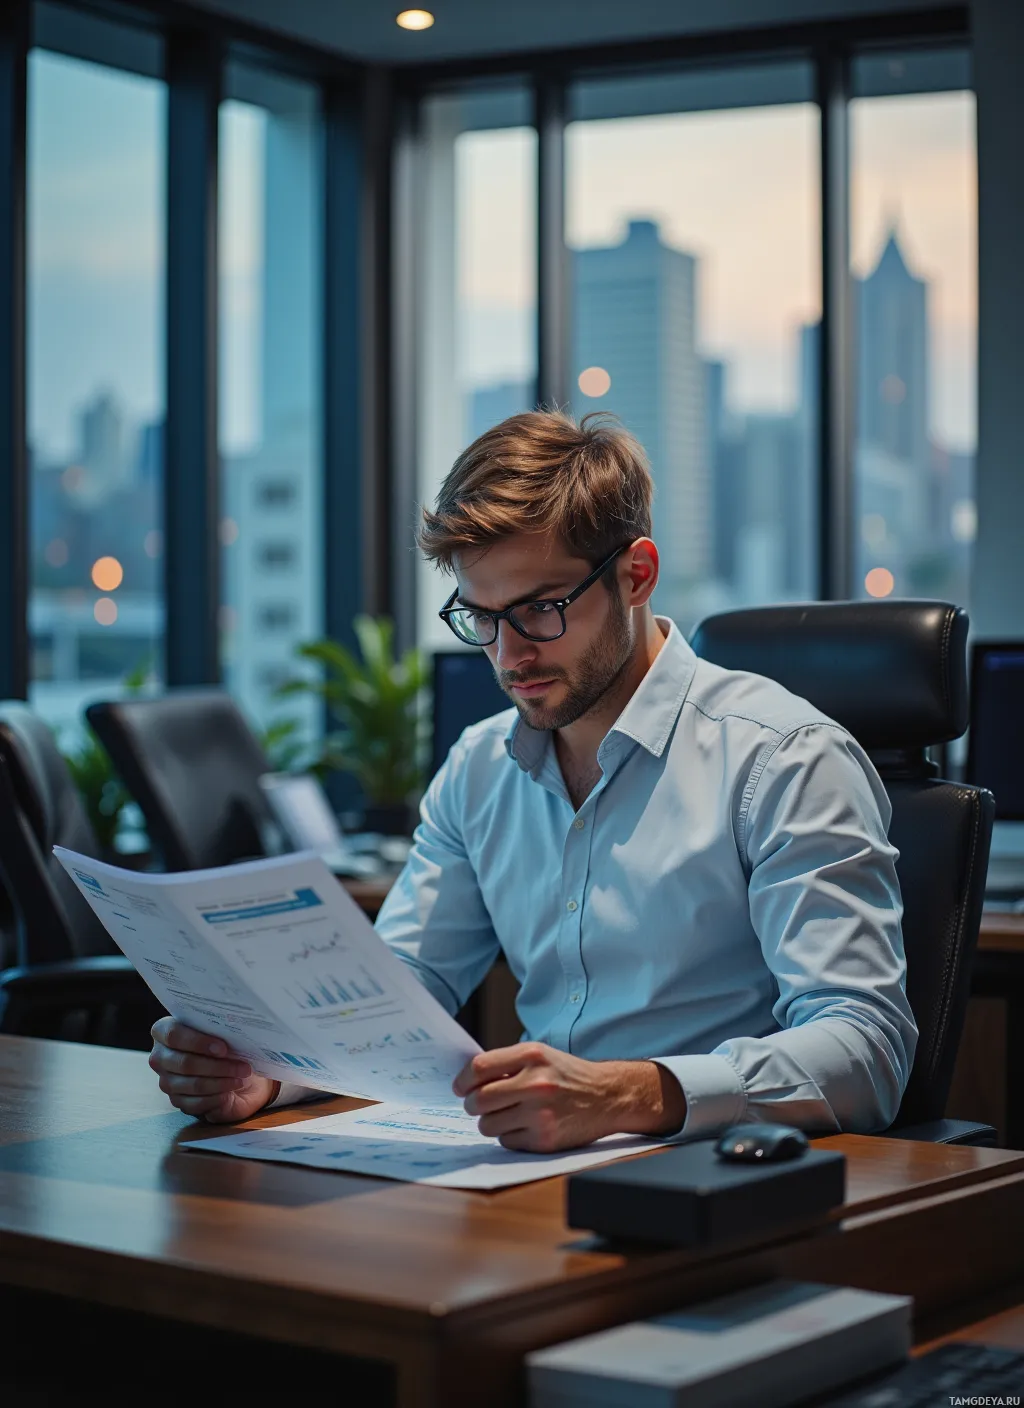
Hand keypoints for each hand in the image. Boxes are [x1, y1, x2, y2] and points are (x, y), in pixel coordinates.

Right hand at [149, 1017, 278, 1123]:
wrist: (227, 1063)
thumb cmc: (221, 1041)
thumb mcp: (219, 1030)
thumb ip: (217, 1028)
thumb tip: (231, 1034)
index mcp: (163, 1031)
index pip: (173, 1034)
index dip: (198, 1042)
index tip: (223, 1048)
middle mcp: (160, 1057)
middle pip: (185, 1063)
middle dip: (217, 1066)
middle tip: (242, 1067)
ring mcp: (166, 1081)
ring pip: (193, 1084)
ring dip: (222, 1082)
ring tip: (240, 1078)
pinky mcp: (177, 1101)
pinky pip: (196, 1103)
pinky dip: (216, 1098)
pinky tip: (229, 1092)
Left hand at [453, 1042, 686, 1152]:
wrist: (607, 1096)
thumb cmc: (568, 1075)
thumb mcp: (541, 1055)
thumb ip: (507, 1064)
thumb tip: (467, 1079)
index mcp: (531, 1055)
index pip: (479, 1068)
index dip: (463, 1080)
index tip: (460, 1088)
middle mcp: (536, 1083)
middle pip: (479, 1100)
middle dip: (472, 1105)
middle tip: (476, 1105)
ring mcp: (541, 1113)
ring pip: (488, 1125)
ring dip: (490, 1122)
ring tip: (506, 1115)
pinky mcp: (545, 1139)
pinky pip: (506, 1142)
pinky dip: (509, 1136)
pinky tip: (525, 1126)